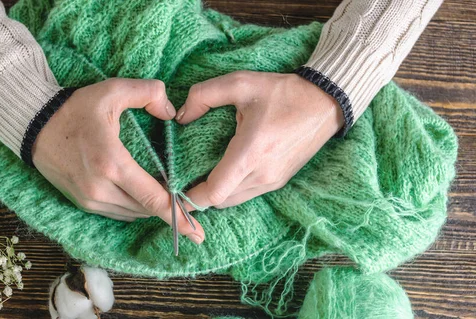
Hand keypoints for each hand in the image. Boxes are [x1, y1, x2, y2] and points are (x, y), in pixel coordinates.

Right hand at [32, 78, 204, 243]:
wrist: (33, 125)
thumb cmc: (74, 108)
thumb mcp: (112, 90)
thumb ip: (148, 93)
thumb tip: (172, 113)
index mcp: (111, 163)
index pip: (152, 198)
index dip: (178, 216)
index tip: (197, 231)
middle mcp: (100, 188)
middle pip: (146, 210)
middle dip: (170, 212)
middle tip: (191, 211)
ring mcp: (90, 199)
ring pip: (133, 214)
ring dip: (151, 209)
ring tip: (170, 202)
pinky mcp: (83, 202)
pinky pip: (118, 212)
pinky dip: (134, 207)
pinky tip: (144, 197)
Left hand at [176, 71, 343, 208]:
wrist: (325, 103)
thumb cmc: (283, 92)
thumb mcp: (241, 83)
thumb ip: (204, 95)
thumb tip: (180, 117)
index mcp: (250, 153)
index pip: (213, 192)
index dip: (189, 197)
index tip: (172, 188)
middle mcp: (262, 174)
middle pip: (219, 201)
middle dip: (198, 194)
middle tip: (181, 178)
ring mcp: (272, 181)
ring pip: (232, 200)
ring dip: (215, 193)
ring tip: (199, 174)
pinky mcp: (279, 181)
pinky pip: (246, 194)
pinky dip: (230, 189)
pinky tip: (223, 171)